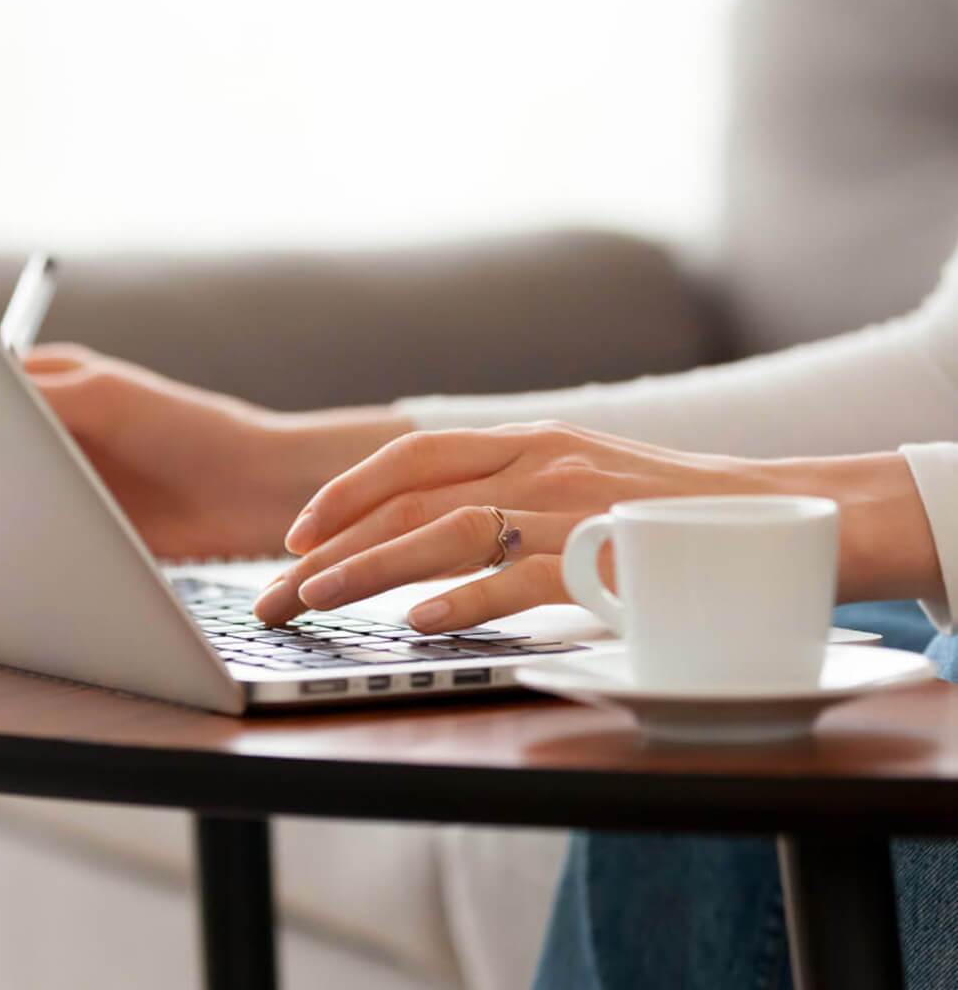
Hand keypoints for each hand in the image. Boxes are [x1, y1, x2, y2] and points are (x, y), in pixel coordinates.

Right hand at [25, 344, 409, 558]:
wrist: (252, 492)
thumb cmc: (190, 428)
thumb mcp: (104, 399)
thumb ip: (35, 398)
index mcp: (58, 387)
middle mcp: (60, 434)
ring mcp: (72, 484)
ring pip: (11, 492)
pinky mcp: (88, 531)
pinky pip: (40, 536)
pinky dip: (24, 541)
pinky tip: (13, 546)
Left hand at [252, 422, 944, 629]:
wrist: (785, 515)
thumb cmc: (677, 506)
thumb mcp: (588, 475)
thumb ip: (521, 485)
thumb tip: (445, 528)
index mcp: (533, 437)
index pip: (414, 453)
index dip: (348, 491)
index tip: (299, 531)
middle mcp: (541, 461)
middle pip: (409, 497)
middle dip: (332, 544)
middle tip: (276, 586)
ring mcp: (572, 506)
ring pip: (445, 532)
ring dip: (369, 570)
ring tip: (316, 600)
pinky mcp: (607, 556)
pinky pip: (517, 579)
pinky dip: (459, 600)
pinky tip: (414, 624)